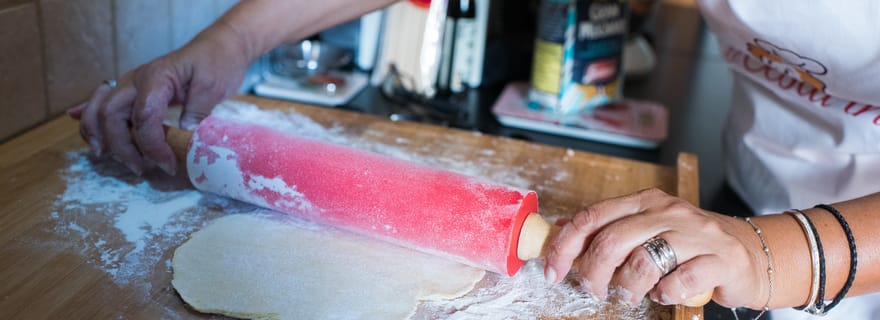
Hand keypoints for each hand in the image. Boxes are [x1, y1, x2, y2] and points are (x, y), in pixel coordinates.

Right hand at [68, 22, 250, 174]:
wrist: (218, 48)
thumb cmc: (217, 64)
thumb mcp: (214, 85)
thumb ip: (198, 107)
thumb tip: (184, 129)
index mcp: (156, 77)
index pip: (142, 117)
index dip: (152, 146)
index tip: (168, 165)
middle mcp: (135, 80)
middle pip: (110, 115)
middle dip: (120, 147)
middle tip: (141, 169)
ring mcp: (130, 85)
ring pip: (98, 109)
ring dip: (100, 136)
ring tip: (112, 158)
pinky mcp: (133, 92)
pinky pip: (102, 104)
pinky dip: (90, 119)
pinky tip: (84, 131)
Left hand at [544, 188, 768, 307]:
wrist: (751, 253)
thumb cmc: (690, 245)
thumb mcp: (647, 229)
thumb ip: (609, 229)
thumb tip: (563, 230)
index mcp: (645, 201)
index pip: (593, 217)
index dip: (566, 245)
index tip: (554, 269)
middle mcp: (668, 211)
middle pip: (612, 241)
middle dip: (593, 273)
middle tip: (593, 290)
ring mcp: (696, 233)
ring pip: (643, 262)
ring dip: (628, 288)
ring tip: (632, 294)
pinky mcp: (720, 259)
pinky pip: (679, 282)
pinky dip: (665, 294)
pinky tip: (665, 293)